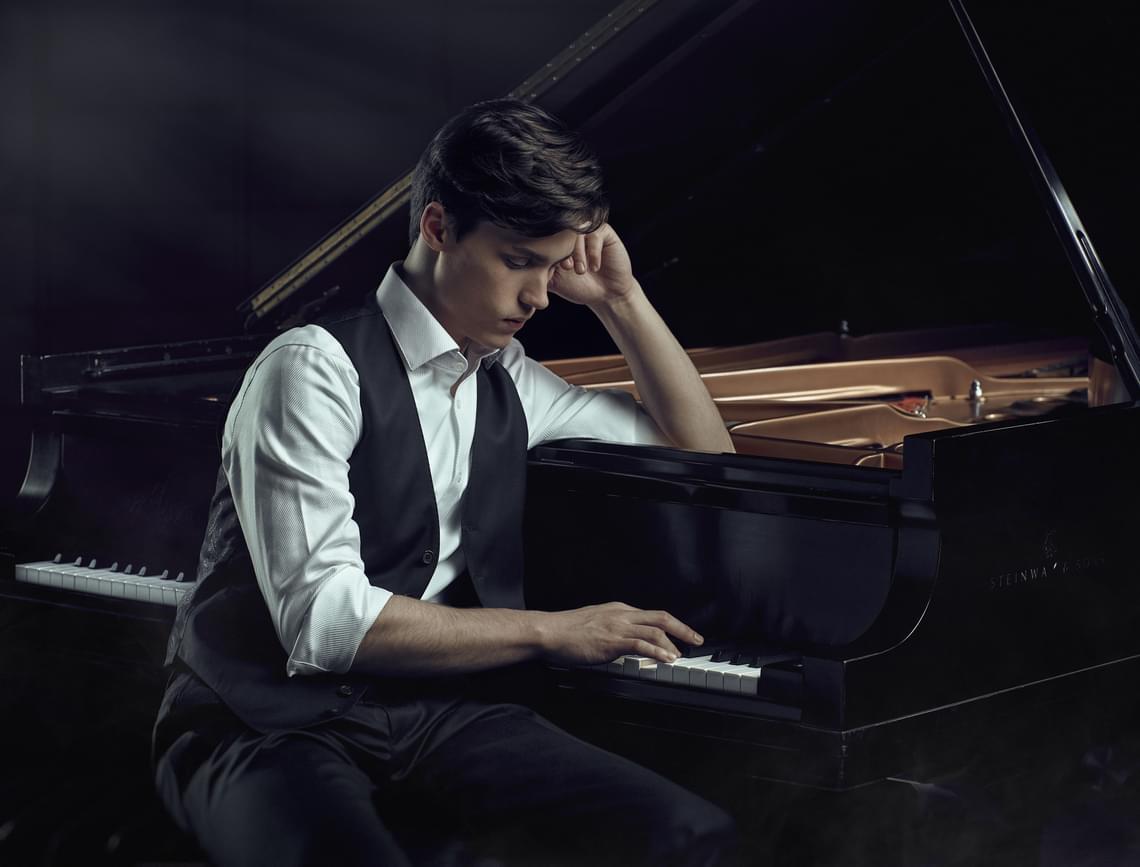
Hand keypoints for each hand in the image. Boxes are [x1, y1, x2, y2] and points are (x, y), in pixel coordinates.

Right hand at [536, 602, 703, 665]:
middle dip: (682, 629)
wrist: (549, 632)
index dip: (671, 625)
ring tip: (679, 657)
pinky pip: (641, 644)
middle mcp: (621, 614)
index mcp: (618, 610)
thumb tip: (623, 643)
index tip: (681, 635)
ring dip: (671, 644)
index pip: (651, 615)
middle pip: (661, 617)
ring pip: (655, 630)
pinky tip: (666, 660)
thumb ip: (611, 630)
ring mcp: (617, 627)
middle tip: (696, 640)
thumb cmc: (566, 631)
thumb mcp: (595, 624)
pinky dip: (657, 651)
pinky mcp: (612, 641)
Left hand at [547, 223, 638, 309]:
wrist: (607, 294)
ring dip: (577, 252)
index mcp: (556, 242)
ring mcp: (587, 231)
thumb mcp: (555, 282)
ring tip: (580, 271)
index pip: (546, 237)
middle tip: (565, 268)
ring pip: (577, 232)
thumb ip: (539, 271)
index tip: (552, 269)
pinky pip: (595, 234)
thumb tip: (519, 267)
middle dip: (562, 250)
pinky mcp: (604, 232)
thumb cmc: (580, 287)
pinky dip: (593, 252)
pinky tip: (595, 267)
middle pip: (560, 230)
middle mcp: (570, 234)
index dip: (547, 250)